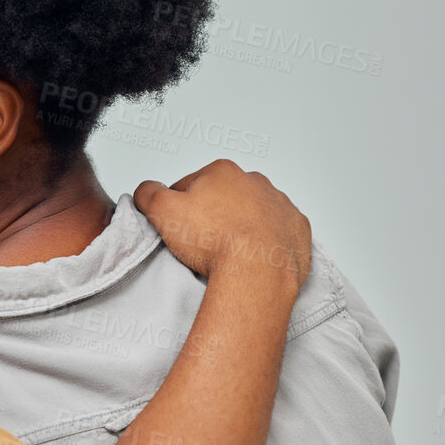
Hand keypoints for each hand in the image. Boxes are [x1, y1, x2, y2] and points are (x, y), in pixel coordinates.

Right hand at [135, 159, 310, 288]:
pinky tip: (257, 258)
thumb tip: (147, 190)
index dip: (179, 208)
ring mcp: (281, 205)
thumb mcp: (162, 211)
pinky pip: (280, 233)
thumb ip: (149, 193)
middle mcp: (256, 182)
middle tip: (203, 244)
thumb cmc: (214, 242)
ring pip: (254, 214)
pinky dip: (269, 243)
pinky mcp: (297, 229)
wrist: (258, 273)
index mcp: (223, 171)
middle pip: (225, 198)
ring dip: (243, 227)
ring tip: (230, 254)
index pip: (191, 185)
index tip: (179, 229)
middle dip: (214, 216)